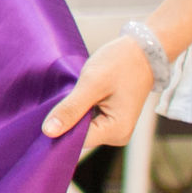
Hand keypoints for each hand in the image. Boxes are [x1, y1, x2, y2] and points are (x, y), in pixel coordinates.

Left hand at [41, 32, 158, 147]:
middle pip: (79, 136)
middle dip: (68, 119)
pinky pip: (88, 121)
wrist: (142, 51)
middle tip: (65, 95)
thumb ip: (71, 108)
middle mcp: (117, 135)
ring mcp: (115, 129)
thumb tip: (48, 132)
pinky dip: (80, 110)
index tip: (51, 109)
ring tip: (75, 93)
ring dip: (74, 113)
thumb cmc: (121, 63)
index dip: (61, 127)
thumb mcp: (92, 83)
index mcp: (116, 131)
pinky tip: (80, 96)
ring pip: (81, 128)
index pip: (77, 140)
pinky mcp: (111, 121)